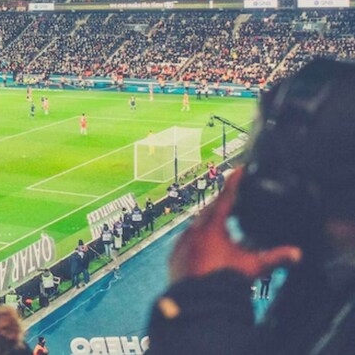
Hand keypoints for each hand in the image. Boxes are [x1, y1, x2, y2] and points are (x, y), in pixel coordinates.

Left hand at [169, 168, 302, 282]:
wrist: (197, 302)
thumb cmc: (224, 281)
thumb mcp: (252, 267)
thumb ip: (275, 258)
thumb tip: (297, 253)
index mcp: (212, 227)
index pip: (226, 198)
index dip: (234, 183)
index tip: (239, 169)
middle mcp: (194, 230)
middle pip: (210, 211)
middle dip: (222, 205)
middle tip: (233, 200)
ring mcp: (182, 242)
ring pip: (196, 226)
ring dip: (208, 223)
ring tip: (220, 224)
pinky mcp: (175, 256)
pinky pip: (186, 241)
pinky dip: (196, 240)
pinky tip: (203, 246)